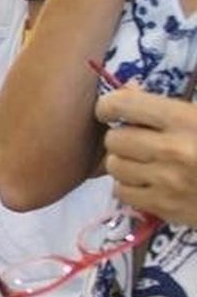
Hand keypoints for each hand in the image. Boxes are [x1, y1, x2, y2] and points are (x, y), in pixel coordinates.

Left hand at [97, 86, 196, 226]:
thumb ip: (170, 104)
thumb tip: (129, 88)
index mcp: (186, 119)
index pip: (124, 104)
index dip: (109, 106)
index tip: (111, 110)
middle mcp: (172, 149)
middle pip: (114, 139)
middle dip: (123, 137)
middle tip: (139, 140)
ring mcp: (166, 181)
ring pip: (114, 166)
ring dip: (125, 162)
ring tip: (145, 161)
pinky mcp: (164, 207)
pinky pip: (122, 193)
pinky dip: (130, 186)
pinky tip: (149, 182)